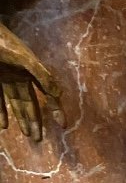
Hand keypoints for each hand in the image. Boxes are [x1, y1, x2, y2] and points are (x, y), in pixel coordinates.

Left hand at [0, 22, 63, 140]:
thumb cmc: (4, 43)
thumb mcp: (25, 59)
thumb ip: (42, 75)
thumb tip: (59, 95)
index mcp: (32, 72)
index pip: (48, 94)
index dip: (56, 109)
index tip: (63, 125)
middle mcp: (21, 77)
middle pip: (30, 103)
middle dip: (35, 121)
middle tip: (39, 138)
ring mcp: (6, 79)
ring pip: (16, 104)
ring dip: (21, 119)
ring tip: (27, 134)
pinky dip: (1, 113)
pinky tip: (4, 126)